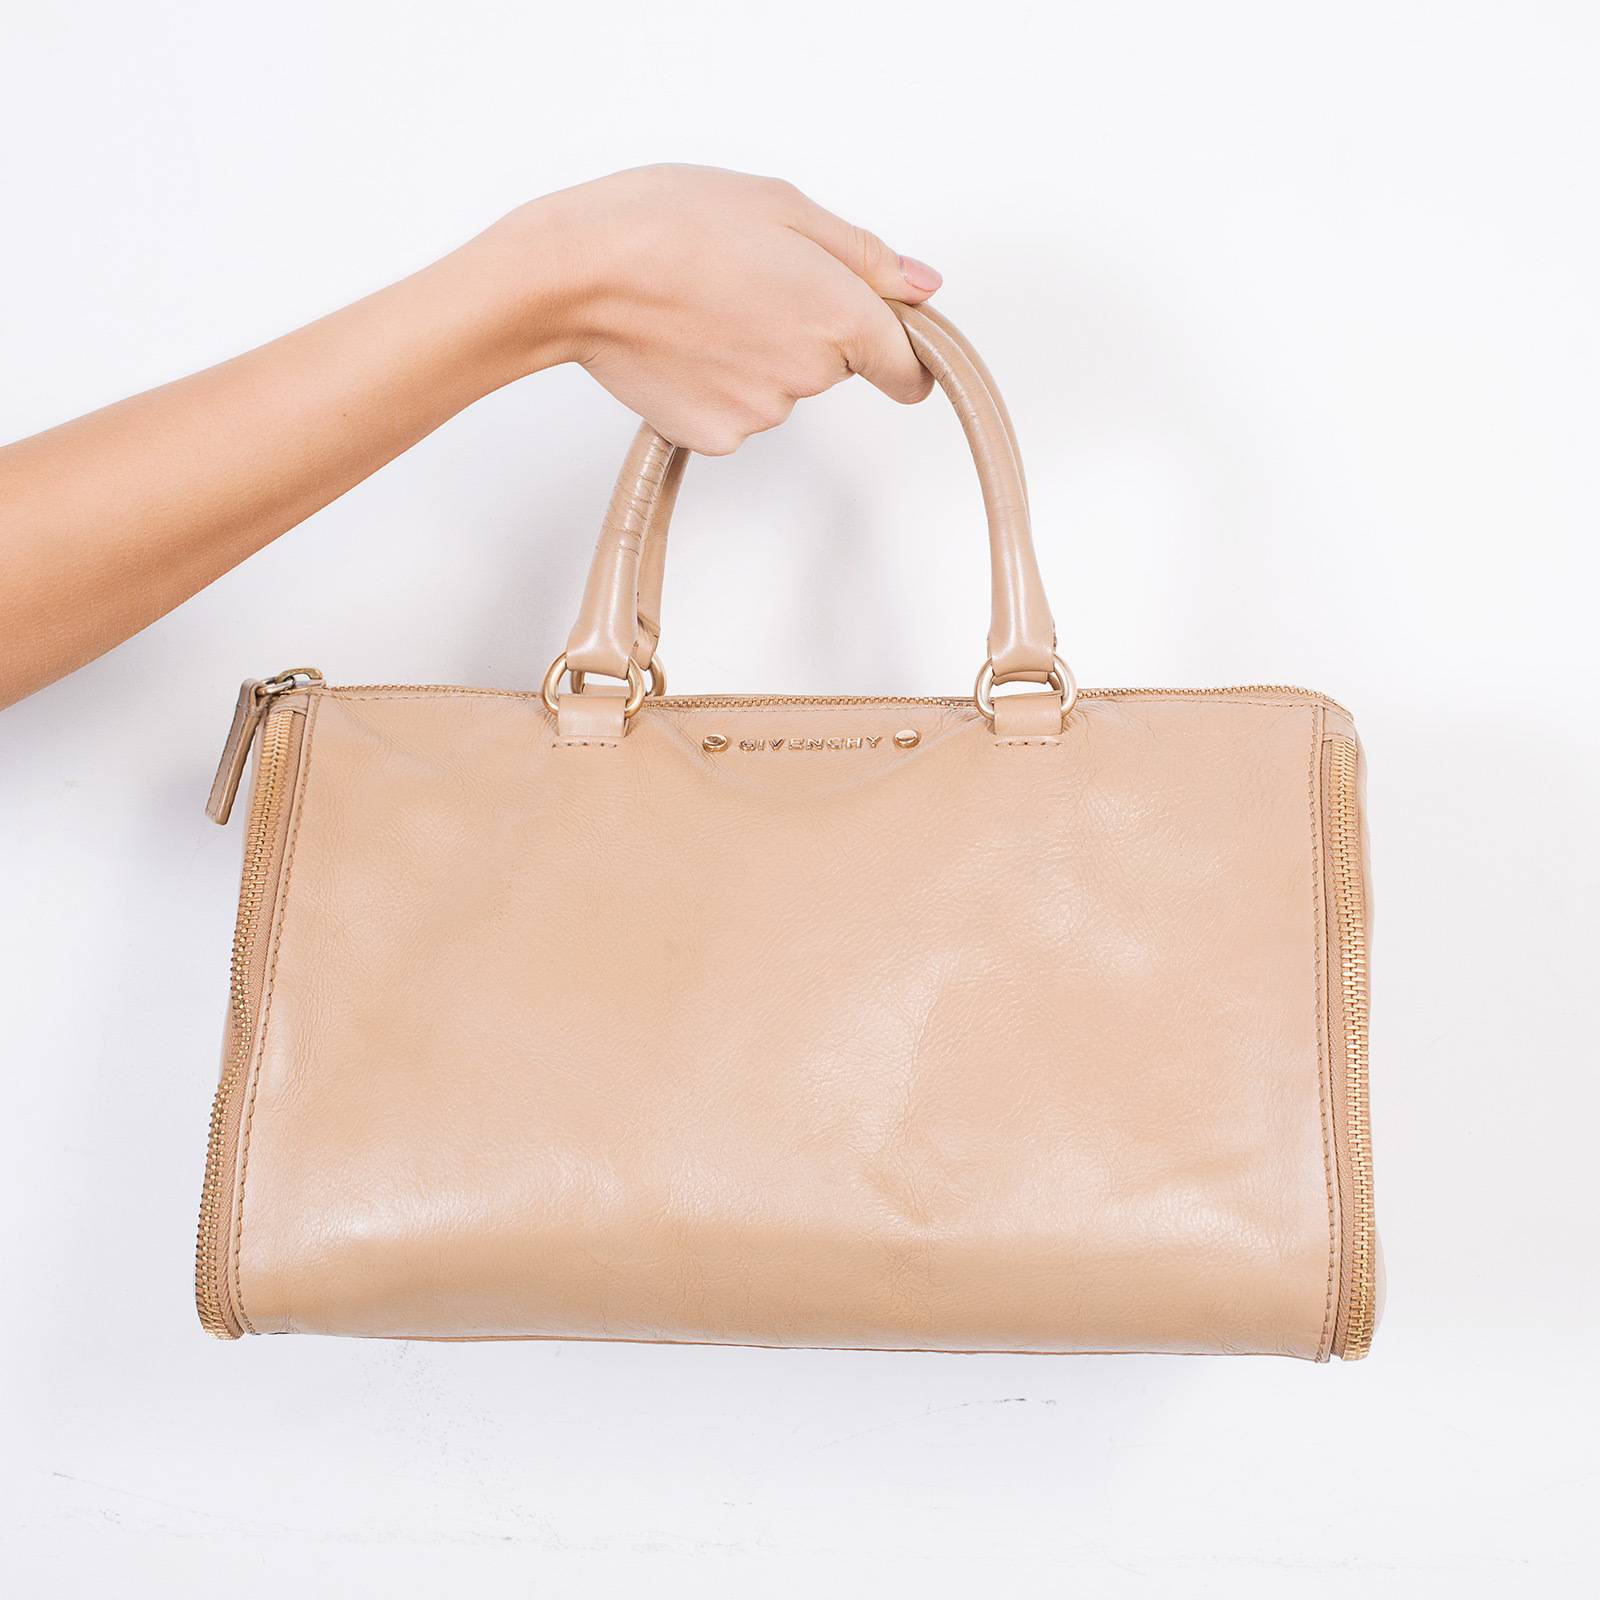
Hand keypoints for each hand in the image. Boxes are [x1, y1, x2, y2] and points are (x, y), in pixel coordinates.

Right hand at [485, 164, 942, 454]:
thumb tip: (920, 285)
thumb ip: (863, 255)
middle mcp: (811, 374)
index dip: (901, 353)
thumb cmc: (668, 223)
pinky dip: (718, 387)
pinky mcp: (717, 437)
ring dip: (757, 356)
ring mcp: (763, 414)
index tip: (893, 349)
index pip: (907, 366)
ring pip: (782, 389)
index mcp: (840, 312)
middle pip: (835, 366)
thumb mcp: (780, 205)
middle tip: (748, 283)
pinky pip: (736, 414)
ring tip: (703, 308)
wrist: (579, 275)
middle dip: (807, 330)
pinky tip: (683, 345)